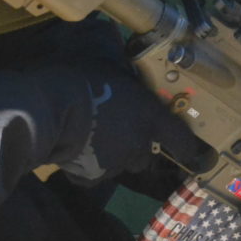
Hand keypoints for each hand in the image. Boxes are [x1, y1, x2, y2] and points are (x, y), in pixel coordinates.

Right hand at [48, 62, 208, 186]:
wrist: (51, 108)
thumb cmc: (84, 79)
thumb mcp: (111, 66)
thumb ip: (125, 75)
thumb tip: (126, 64)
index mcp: (149, 116)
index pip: (180, 137)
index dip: (185, 145)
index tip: (189, 150)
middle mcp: (138, 144)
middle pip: (145, 154)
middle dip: (136, 146)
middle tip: (117, 130)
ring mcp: (116, 163)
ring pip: (120, 164)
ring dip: (112, 155)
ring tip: (92, 138)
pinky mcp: (92, 177)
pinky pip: (94, 174)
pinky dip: (87, 166)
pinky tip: (74, 150)